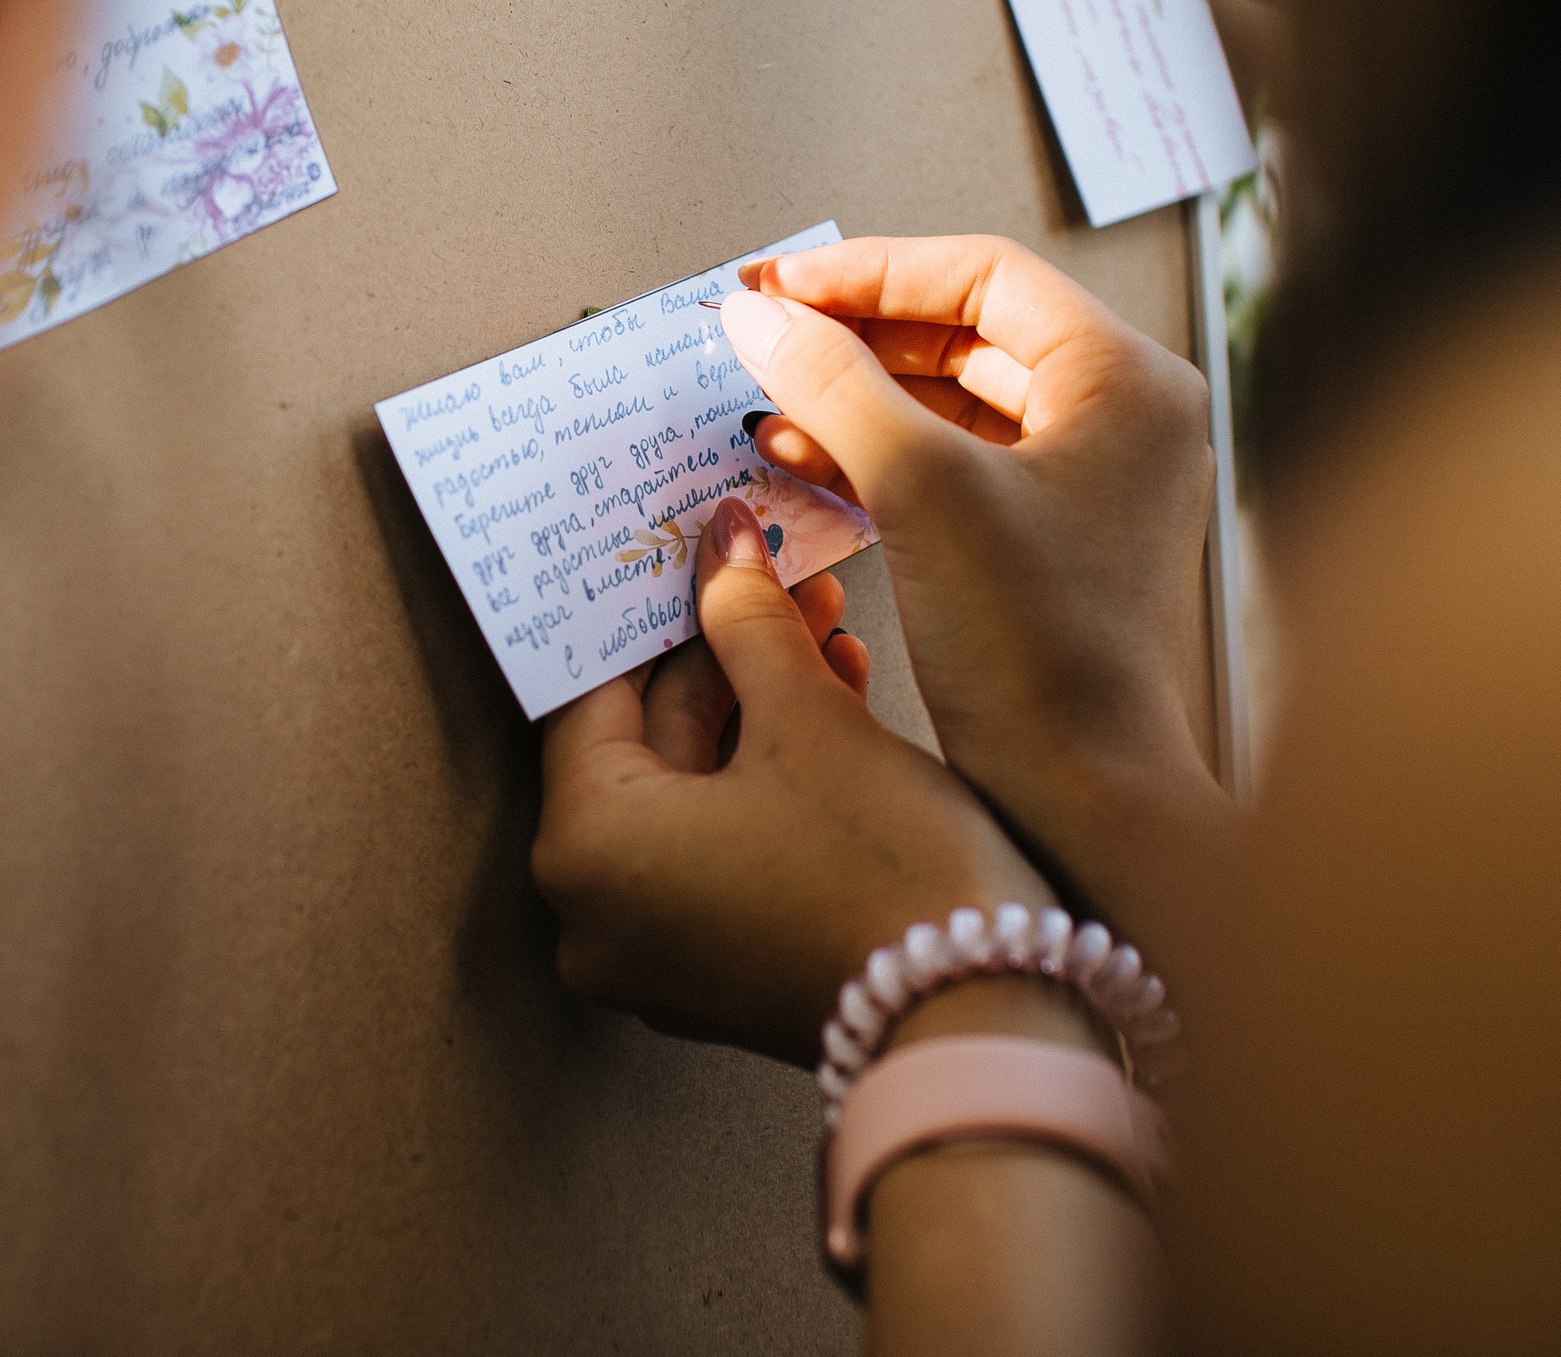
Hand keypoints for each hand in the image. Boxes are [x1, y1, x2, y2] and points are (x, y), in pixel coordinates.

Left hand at [534, 499, 1082, 1066]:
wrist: (976, 1016)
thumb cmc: (881, 869)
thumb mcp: (808, 719)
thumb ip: (746, 619)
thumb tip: (721, 543)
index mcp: (584, 849)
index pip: (588, 696)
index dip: (647, 614)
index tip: (685, 554)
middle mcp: (593, 913)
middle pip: (644, 745)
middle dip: (722, 655)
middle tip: (778, 578)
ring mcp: (653, 952)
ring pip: (691, 792)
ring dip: (757, 707)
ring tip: (826, 626)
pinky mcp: (715, 970)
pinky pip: (718, 846)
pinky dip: (765, 779)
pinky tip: (834, 699)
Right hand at [718, 236, 1231, 963]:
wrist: (1086, 799)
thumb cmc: (1043, 655)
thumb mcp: (921, 492)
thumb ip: (832, 384)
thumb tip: (759, 315)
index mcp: (1125, 381)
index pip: (984, 276)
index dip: (869, 274)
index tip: (780, 288)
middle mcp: (1122, 420)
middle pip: (965, 335)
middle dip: (854, 340)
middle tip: (763, 340)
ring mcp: (1090, 484)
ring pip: (953, 406)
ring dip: (855, 404)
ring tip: (765, 413)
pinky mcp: (1051, 544)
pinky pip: (954, 471)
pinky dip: (879, 464)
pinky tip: (802, 471)